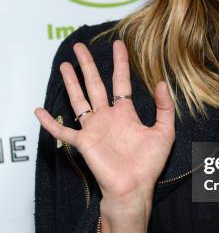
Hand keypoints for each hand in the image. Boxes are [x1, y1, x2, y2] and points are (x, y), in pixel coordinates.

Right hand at [34, 40, 174, 202]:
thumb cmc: (149, 164)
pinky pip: (62, 130)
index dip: (120, 63)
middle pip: (95, 85)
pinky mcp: (83, 142)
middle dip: (88, 65)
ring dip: (71, 83)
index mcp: (126, 113)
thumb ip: (165, 108)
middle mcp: (107, 117)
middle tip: (80, 47)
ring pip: (79, 100)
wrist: (134, 188)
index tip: (118, 44)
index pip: (120, 81)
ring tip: (64, 65)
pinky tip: (39, 111)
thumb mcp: (165, 132)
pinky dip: (50, 122)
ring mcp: (93, 129)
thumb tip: (161, 82)